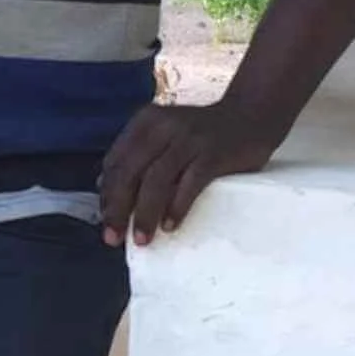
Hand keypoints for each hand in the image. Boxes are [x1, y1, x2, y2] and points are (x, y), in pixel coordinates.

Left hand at [98, 101, 285, 247]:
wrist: (250, 116)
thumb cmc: (201, 133)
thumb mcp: (164, 136)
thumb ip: (137, 156)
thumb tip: (104, 186)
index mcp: (145, 123)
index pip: (115, 161)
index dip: (107, 194)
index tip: (105, 221)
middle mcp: (162, 127)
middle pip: (130, 172)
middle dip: (118, 208)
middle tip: (114, 238)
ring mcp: (188, 139)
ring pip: (157, 179)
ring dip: (146, 213)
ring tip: (142, 239)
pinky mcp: (213, 154)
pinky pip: (189, 183)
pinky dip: (177, 206)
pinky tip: (170, 226)